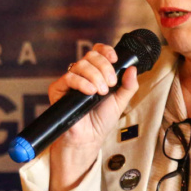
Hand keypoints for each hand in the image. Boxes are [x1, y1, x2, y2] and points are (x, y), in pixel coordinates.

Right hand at [48, 44, 139, 190]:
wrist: (88, 138)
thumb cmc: (101, 121)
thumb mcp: (120, 102)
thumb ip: (128, 86)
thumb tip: (133, 69)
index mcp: (96, 73)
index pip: (97, 52)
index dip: (105, 51)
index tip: (115, 59)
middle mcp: (82, 75)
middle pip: (90, 56)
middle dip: (104, 67)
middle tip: (110, 84)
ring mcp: (69, 81)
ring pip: (80, 65)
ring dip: (95, 76)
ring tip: (100, 92)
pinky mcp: (58, 90)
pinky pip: (69, 77)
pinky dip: (82, 82)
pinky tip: (90, 92)